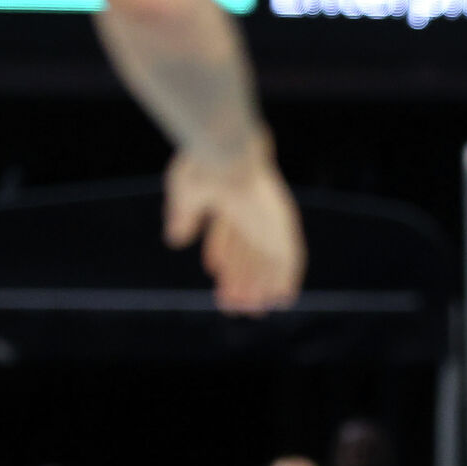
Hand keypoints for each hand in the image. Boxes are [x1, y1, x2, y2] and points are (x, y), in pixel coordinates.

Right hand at [163, 142, 304, 314]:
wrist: (226, 153)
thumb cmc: (203, 166)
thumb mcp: (185, 195)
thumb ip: (183, 217)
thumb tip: (175, 241)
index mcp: (230, 202)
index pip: (231, 242)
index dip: (227, 267)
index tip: (220, 288)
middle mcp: (253, 213)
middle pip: (250, 256)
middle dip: (243, 283)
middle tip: (235, 309)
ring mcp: (270, 220)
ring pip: (269, 261)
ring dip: (262, 286)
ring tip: (253, 312)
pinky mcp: (283, 225)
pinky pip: (291, 258)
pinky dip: (288, 278)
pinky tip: (284, 299)